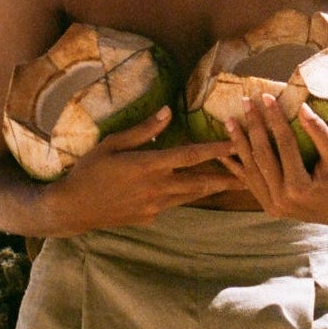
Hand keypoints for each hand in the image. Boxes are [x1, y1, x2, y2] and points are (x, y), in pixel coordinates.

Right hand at [45, 107, 235, 232]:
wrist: (73, 209)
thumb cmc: (88, 171)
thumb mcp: (111, 144)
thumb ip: (143, 130)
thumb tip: (168, 111)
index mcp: (148, 166)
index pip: (190, 156)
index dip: (216, 150)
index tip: (237, 143)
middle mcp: (157, 188)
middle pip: (201, 182)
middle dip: (229, 177)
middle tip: (254, 173)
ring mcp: (155, 206)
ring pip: (192, 195)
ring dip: (213, 187)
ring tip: (236, 182)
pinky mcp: (151, 217)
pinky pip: (175, 203)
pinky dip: (187, 194)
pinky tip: (195, 189)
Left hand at [220, 93, 327, 226]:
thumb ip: (319, 133)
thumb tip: (302, 107)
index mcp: (300, 188)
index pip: (284, 145)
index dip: (275, 119)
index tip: (267, 97)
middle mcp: (282, 199)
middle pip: (263, 155)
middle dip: (253, 126)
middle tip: (246, 102)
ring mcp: (273, 206)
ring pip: (251, 169)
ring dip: (239, 144)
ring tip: (230, 121)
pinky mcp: (268, 207)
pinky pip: (250, 183)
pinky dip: (236, 167)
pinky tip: (224, 151)